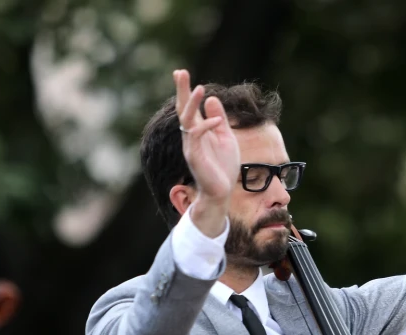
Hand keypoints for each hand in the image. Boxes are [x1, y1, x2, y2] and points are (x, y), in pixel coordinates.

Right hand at [174, 69, 239, 204]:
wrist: (221, 192)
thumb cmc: (223, 167)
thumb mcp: (225, 138)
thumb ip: (218, 119)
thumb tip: (211, 99)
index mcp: (198, 131)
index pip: (189, 107)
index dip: (186, 90)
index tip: (181, 72)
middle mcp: (191, 137)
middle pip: (183, 109)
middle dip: (182, 91)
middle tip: (180, 72)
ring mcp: (191, 146)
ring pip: (187, 120)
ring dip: (192, 104)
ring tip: (200, 88)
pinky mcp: (195, 157)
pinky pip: (197, 136)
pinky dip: (207, 126)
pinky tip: (218, 121)